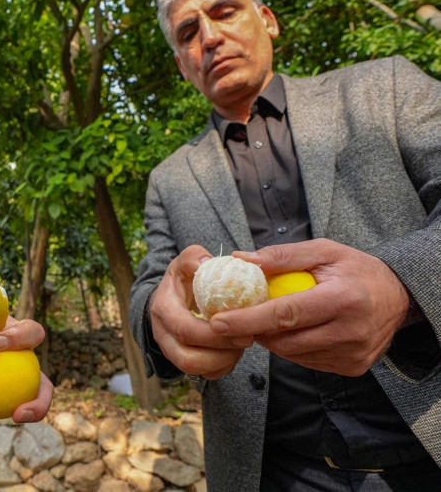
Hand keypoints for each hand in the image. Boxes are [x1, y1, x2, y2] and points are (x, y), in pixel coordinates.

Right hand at [149, 245, 253, 378]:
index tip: (241, 328)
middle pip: (188, 359)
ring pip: (197, 371)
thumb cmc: (182, 279)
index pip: (185, 330)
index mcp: (163, 310)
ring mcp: (172, 351)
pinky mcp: (184, 361)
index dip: (214, 334)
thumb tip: (208, 262)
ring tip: (242, 344)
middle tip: (246, 340)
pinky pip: (205, 375)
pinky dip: (223, 367)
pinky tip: (234, 350)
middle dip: (221, 354)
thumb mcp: (185, 263)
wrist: (170, 298)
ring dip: (224, 361)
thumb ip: (194, 257)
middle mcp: (163, 335)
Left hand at [212, 238, 411, 375]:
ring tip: (266, 320)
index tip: (219, 321)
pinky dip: (292, 348)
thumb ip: (283, 255)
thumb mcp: (324, 251)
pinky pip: (307, 361)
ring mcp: (352, 354)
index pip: (286, 314)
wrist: (400, 296)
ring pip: (293, 354)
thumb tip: (242, 259)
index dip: (248, 319)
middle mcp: (350, 331)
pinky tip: (292, 331)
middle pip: (285, 340)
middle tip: (235, 319)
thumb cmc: (357, 269)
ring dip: (271, 340)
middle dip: (253, 331)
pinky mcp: (352, 367)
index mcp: (343, 299)